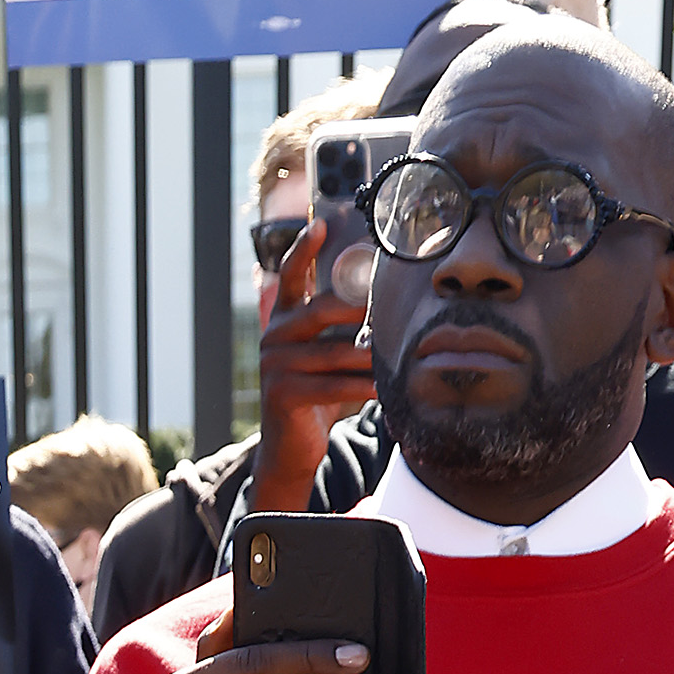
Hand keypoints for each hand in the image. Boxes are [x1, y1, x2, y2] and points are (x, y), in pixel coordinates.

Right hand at [251, 225, 375, 509]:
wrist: (290, 449)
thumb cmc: (318, 397)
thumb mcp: (327, 355)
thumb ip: (341, 329)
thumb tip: (384, 299)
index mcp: (283, 320)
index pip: (289, 275)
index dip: (303, 249)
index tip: (320, 224)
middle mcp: (273, 337)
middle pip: (321, 310)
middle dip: (359, 310)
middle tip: (392, 308)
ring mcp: (274, 366)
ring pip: (333, 352)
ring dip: (369, 355)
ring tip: (399, 353)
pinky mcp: (282, 395)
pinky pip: (331, 385)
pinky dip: (361, 387)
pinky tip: (383, 387)